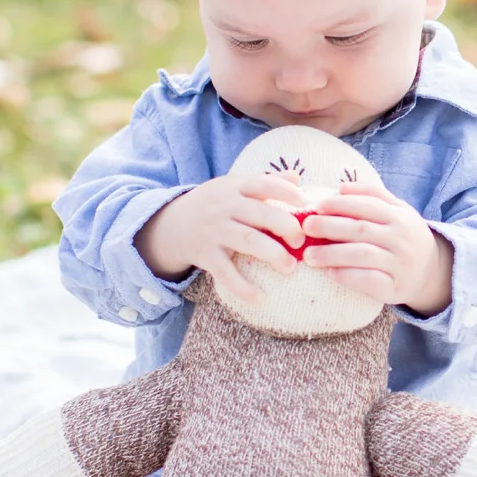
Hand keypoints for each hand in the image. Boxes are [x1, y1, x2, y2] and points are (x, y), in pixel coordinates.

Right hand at [135, 170, 308, 299]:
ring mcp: (214, 232)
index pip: (263, 184)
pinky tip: (260, 298)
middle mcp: (224, 207)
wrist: (171, 225)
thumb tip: (297, 178)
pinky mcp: (205, 255)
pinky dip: (243, 287)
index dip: (286, 192)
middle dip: (285, 227)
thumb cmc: (214, 205)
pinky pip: (226, 273)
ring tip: (289, 267)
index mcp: (234, 188)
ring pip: (247, 241)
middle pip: (260, 214)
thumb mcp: (234, 188)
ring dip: (273, 254)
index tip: (305, 203)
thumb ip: (265, 183)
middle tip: (301, 241)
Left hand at [298, 181, 453, 314]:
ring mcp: (398, 263)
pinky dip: (348, 276)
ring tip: (308, 255)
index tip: (317, 206)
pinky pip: (369, 280)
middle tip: (305, 227)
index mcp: (398, 216)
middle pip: (360, 229)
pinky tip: (330, 273)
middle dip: (329, 227)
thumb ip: (373, 195)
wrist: (432, 271)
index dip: (340, 204)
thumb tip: (341, 187)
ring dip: (332, 254)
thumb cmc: (405, 236)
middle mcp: (400, 238)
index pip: (367, 205)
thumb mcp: (398, 210)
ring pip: (362, 255)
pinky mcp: (394, 287)